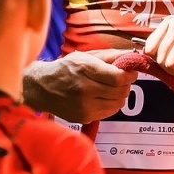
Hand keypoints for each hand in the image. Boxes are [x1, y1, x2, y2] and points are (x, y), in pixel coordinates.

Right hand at [22, 51, 136, 122]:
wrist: (41, 87)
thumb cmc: (65, 68)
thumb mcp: (85, 56)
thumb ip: (110, 56)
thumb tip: (132, 56)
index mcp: (85, 69)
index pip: (119, 78)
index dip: (129, 75)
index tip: (130, 72)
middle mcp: (84, 89)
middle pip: (120, 92)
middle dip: (126, 85)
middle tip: (121, 79)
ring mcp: (84, 106)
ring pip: (118, 104)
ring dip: (120, 95)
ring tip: (112, 88)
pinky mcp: (84, 117)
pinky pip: (109, 112)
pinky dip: (111, 104)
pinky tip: (103, 97)